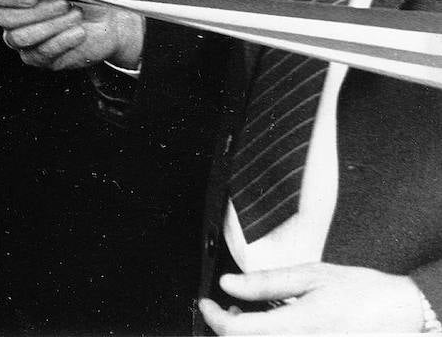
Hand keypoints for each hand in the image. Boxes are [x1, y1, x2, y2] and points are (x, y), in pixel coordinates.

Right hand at [0, 0, 143, 69]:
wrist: (112, 18)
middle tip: (64, 3)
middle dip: (38, 11)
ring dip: (52, 25)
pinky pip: (39, 54)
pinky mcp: (40, 58)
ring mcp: (24, 39)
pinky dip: (62, 41)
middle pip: (4, 18)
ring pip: (19, 37)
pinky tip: (78, 32)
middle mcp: (14, 15)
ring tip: (75, 15)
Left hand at [200, 263, 424, 333]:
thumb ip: (266, 283)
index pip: (238, 331)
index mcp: (297, 326)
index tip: (205, 304)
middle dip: (228, 328)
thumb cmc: (362, 293)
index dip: (214, 318)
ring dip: (247, 335)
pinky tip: (271, 328)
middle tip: (228, 308)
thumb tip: (229, 284)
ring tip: (248, 316)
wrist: (401, 314)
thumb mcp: (310, 276)